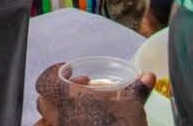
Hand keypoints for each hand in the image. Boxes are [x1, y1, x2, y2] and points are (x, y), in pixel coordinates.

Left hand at [35, 62, 153, 125]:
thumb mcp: (132, 107)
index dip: (54, 73)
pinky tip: (78, 125)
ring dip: (55, 117)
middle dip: (58, 95)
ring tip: (76, 114)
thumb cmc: (119, 125)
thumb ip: (138, 90)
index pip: (46, 81)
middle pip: (44, 102)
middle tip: (79, 93)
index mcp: (66, 98)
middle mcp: (57, 116)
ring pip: (44, 124)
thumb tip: (148, 77)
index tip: (69, 72)